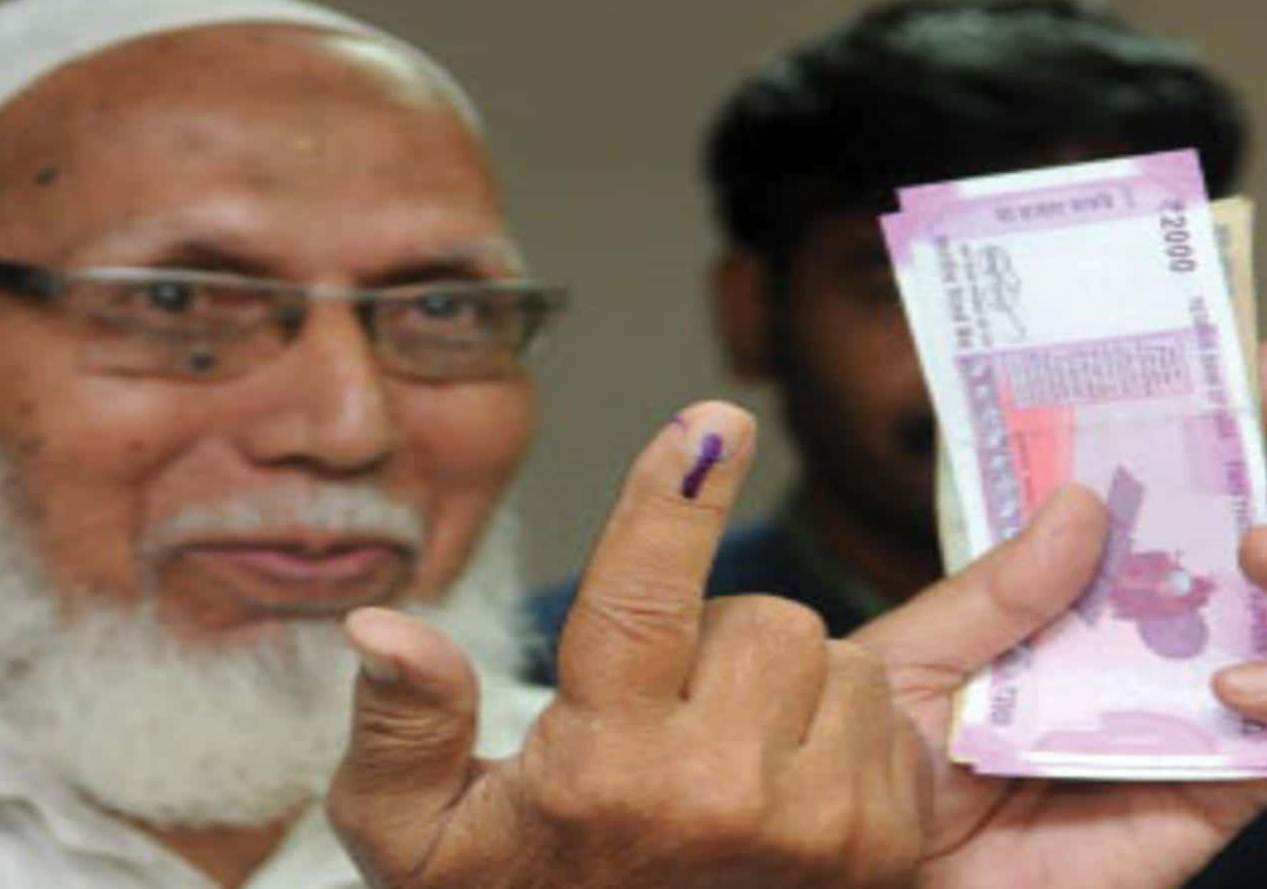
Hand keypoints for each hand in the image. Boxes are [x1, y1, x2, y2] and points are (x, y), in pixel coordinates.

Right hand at [326, 402, 926, 888]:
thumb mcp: (417, 843)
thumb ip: (401, 731)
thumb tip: (380, 627)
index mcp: (608, 771)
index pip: (642, 600)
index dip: (674, 497)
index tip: (710, 420)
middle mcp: (724, 797)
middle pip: (766, 619)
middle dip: (722, 641)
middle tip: (674, 713)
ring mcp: (820, 828)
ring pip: (834, 658)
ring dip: (785, 687)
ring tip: (727, 763)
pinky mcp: (886, 847)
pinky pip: (884, 713)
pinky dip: (837, 731)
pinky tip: (783, 787)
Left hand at [851, 328, 1266, 888]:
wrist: (877, 877)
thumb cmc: (886, 758)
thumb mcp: (917, 655)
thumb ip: (996, 589)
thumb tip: (1083, 500)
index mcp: (1088, 582)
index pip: (1181, 485)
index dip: (1240, 418)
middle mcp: (1160, 634)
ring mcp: (1198, 709)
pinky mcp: (1216, 791)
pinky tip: (1246, 679)